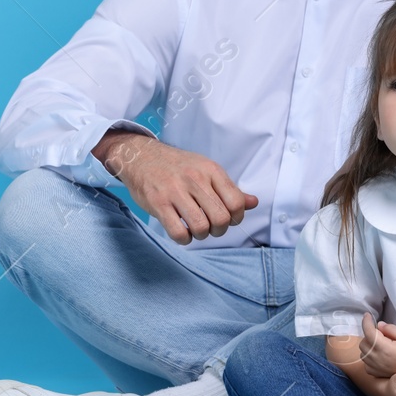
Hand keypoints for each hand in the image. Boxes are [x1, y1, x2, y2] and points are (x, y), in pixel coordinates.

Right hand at [92, 130, 256, 244]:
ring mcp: (175, 191)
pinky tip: (182, 232)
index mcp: (211, 170)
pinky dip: (184, 239)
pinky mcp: (158, 203)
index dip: (236, 218)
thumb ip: (229, 189)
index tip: (228, 219)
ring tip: (196, 230)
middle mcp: (195, 179)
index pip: (236, 202)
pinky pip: (178, 232)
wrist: (141, 156)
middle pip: (221, 218)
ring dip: (202, 235)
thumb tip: (253, 203)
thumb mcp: (207, 170)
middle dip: (219, 230)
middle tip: (211, 227)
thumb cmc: (178, 167)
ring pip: (201, 227)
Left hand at [357, 313, 395, 378]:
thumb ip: (391, 329)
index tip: (367, 315)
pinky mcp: (378, 374)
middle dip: (369, 334)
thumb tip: (378, 325)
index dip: (366, 322)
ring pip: (363, 353)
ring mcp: (377, 368)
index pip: (369, 333)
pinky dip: (369, 356)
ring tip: (381, 343)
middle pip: (363, 343)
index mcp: (386, 349)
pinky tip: (379, 354)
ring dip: (368, 345)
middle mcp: (378, 360)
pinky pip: (366, 363)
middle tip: (381, 332)